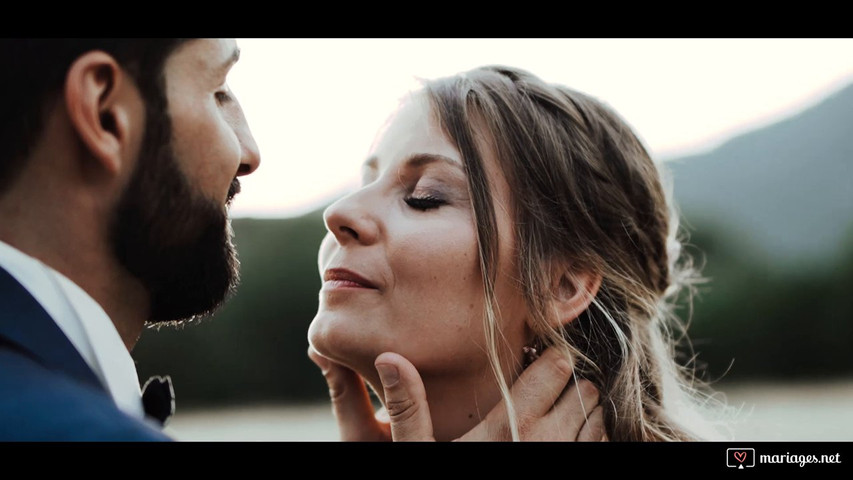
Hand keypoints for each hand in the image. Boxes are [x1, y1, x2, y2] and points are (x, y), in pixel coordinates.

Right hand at [308, 345, 606, 440]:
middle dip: (570, 383)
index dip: (551, 358)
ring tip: (559, 410)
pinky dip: (591, 438)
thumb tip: (389, 357)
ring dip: (585, 411)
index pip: (555, 370)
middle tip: (549, 384)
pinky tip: (566, 440)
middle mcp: (543, 445)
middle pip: (583, 391)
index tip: (540, 356)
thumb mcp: (413, 452)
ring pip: (598, 419)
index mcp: (507, 430)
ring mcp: (561, 462)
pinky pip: (599, 448)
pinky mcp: (570, 475)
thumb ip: (407, 407)